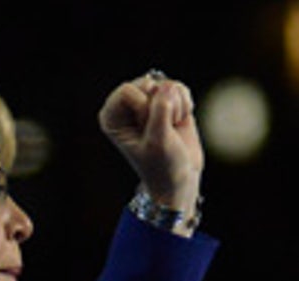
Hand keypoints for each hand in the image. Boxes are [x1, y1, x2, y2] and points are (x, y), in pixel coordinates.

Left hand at [98, 70, 204, 218]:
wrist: (180, 179)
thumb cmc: (162, 166)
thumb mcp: (158, 141)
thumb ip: (161, 111)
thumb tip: (169, 86)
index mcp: (112, 116)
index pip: (127, 90)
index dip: (144, 108)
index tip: (148, 131)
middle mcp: (127, 106)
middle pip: (148, 83)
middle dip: (162, 107)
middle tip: (162, 130)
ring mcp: (149, 100)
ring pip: (167, 85)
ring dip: (176, 107)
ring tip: (170, 128)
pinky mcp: (168, 100)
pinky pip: (179, 87)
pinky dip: (185, 104)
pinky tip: (180, 121)